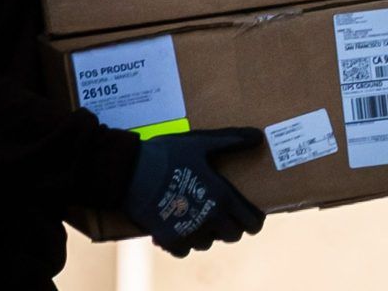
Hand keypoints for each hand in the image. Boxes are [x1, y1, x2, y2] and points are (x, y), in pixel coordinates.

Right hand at [121, 127, 265, 256]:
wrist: (129, 172)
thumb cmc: (167, 154)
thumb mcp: (200, 143)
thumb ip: (231, 140)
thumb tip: (257, 136)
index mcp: (222, 197)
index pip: (252, 222)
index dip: (254, 219)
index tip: (249, 213)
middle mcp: (210, 219)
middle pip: (232, 236)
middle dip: (230, 225)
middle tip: (222, 211)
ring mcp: (189, 232)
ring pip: (208, 243)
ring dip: (206, 232)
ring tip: (197, 214)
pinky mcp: (169, 239)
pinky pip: (184, 250)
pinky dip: (183, 241)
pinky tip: (177, 224)